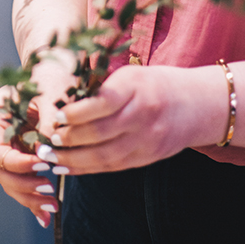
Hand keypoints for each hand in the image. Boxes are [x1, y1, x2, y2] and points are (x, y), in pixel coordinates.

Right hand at [0, 86, 60, 228]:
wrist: (55, 70)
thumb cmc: (51, 76)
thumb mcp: (49, 93)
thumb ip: (45, 120)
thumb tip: (44, 151)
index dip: (17, 162)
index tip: (43, 164)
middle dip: (23, 184)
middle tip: (50, 189)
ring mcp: (4, 145)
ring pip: (7, 180)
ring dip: (28, 196)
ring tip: (52, 206)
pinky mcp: (18, 156)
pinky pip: (19, 182)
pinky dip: (31, 200)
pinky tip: (44, 215)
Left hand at [39, 64, 224, 174]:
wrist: (200, 104)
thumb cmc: (154, 84)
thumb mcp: (129, 75)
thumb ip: (100, 88)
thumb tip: (59, 102)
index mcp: (136, 87)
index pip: (102, 103)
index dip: (76, 112)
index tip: (54, 116)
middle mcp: (143, 115)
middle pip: (101, 133)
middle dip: (68, 140)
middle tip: (44, 143)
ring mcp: (149, 139)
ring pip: (106, 155)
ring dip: (74, 160)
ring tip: (50, 160)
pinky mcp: (150, 156)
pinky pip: (115, 166)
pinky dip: (89, 169)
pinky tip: (68, 168)